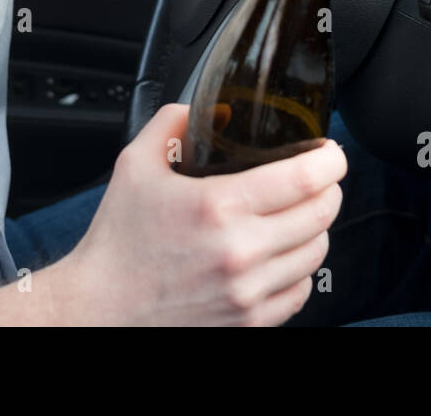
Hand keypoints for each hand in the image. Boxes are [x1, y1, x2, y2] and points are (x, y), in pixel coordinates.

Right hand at [51, 102, 346, 325]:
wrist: (100, 309)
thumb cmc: (117, 242)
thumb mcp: (135, 165)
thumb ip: (174, 124)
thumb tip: (212, 110)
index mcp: (217, 206)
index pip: (305, 177)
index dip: (330, 158)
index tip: (329, 152)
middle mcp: (240, 251)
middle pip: (322, 213)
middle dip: (328, 188)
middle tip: (317, 178)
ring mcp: (249, 291)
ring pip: (317, 251)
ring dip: (316, 227)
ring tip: (298, 214)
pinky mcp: (251, 321)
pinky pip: (302, 291)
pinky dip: (300, 269)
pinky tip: (282, 254)